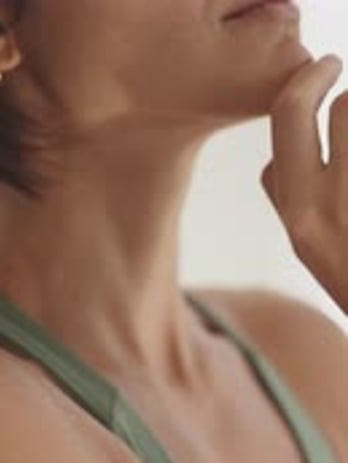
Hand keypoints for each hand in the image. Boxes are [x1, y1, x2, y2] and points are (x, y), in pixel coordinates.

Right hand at [261, 54, 347, 311]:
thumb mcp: (312, 251)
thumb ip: (294, 203)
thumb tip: (276, 162)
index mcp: (301, 221)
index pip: (281, 132)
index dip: (294, 99)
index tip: (310, 86)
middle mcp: (324, 205)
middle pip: (303, 108)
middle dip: (315, 77)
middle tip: (330, 66)